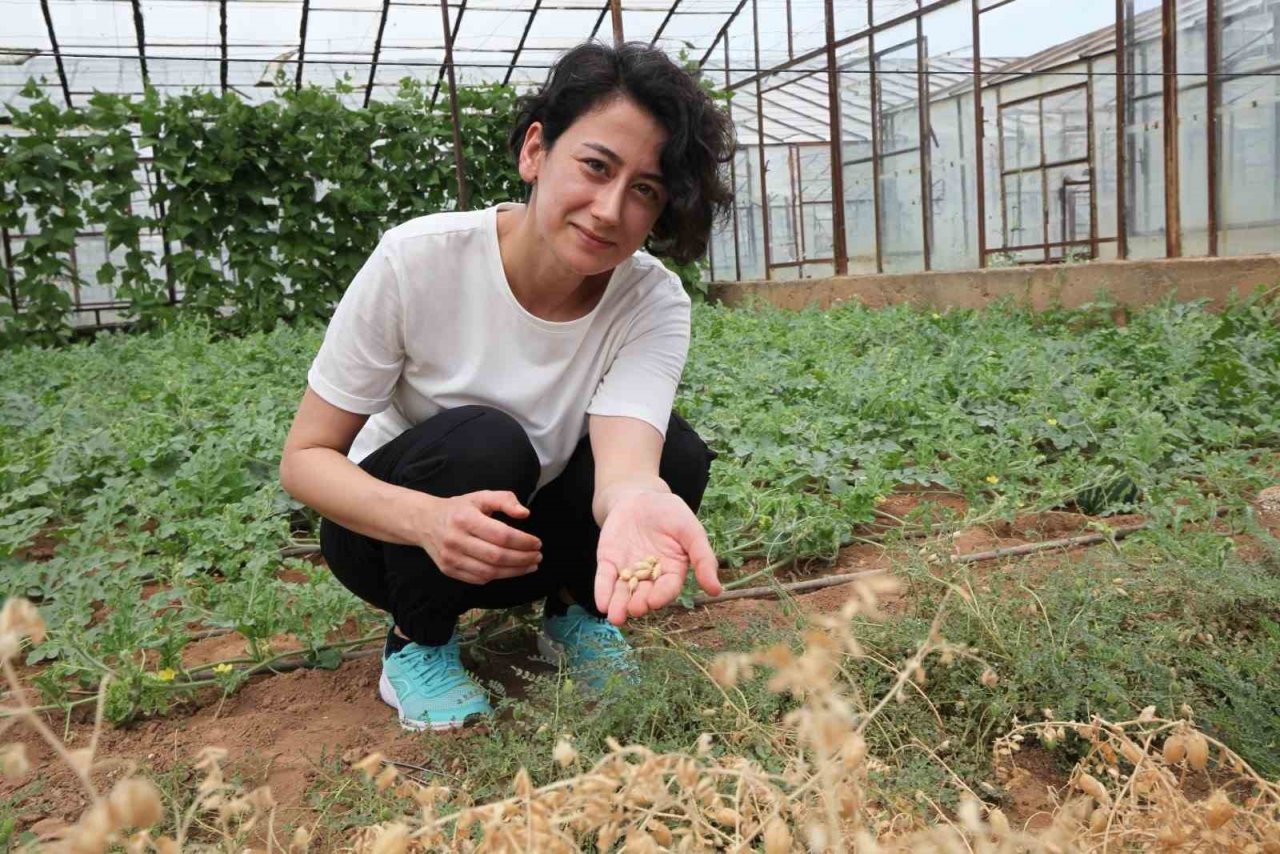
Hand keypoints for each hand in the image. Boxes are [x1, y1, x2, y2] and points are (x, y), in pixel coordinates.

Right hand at [417, 491, 541, 584]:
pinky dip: (498, 576)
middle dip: (522, 559)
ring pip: (489, 572)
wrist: (425, 522)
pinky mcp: (449, 570)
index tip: (537, 543)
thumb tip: (525, 514)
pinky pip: (479, 579)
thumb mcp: (481, 497)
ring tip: (530, 565)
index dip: (523, 542)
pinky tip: (511, 570)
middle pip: (497, 556)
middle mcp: (456, 540)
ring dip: (514, 571)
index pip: (501, 535)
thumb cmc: (459, 509)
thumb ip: (504, 500)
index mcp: (465, 518)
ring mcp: (451, 558)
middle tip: (538, 556)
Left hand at [593, 491, 720, 624]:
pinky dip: (602, 591)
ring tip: (615, 617)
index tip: (653, 601)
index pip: (668, 587)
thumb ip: (703, 558)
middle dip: (638, 603)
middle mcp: (649, 576)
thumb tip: (717, 590)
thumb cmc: (671, 514)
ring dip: (618, 605)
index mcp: (672, 571)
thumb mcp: (691, 531)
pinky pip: (605, 578)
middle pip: (644, 594)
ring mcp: (628, 570)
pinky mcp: (609, 562)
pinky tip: (601, 604)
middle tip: (634, 609)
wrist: (640, 497)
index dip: (661, 595)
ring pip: (623, 592)